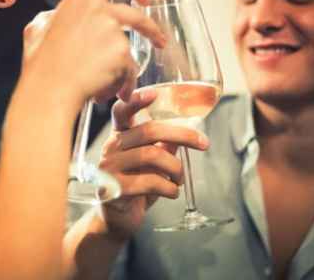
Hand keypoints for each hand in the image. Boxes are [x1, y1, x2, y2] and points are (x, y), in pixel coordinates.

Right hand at [21, 0, 165, 106]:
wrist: (49, 91)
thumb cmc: (40, 65)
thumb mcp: (36, 30)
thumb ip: (50, 17)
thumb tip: (53, 16)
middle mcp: (99, 7)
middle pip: (137, 16)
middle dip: (151, 29)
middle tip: (159, 39)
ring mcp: (112, 29)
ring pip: (129, 52)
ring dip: (126, 70)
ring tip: (124, 88)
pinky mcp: (121, 52)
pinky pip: (130, 70)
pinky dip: (123, 84)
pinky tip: (113, 95)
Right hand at [97, 88, 209, 239]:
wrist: (117, 220)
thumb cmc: (136, 186)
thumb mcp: (152, 164)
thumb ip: (164, 145)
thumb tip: (188, 131)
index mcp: (120, 136)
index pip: (122, 111)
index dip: (136, 100)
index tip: (154, 93)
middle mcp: (111, 148)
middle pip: (148, 130)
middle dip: (181, 135)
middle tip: (203, 143)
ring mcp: (109, 168)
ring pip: (153, 155)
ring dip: (176, 168)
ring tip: (179, 179)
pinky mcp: (114, 189)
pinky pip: (150, 181)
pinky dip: (169, 188)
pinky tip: (171, 192)